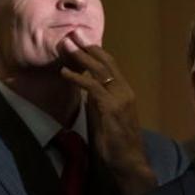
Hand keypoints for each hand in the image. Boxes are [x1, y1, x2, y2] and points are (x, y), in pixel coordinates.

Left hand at [57, 35, 156, 194]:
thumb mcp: (105, 117)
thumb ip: (98, 103)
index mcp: (125, 92)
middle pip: (106, 62)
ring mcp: (120, 98)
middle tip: (73, 33)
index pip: (110, 66)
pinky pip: (92, 87)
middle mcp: (125, 91)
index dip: (96, 52)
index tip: (81, 40)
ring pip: (100, 70)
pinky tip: (64, 72)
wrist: (129, 162)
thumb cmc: (117, 144)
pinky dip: (77, 77)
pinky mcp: (111, 107)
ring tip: (66, 45)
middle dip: (88, 46)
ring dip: (81, 56)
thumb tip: (86, 92)